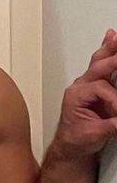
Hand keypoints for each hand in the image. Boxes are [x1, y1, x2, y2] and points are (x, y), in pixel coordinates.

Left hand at [54, 28, 116, 158]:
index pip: (100, 88)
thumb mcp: (94, 135)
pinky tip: (111, 39)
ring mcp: (87, 85)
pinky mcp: (96, 88)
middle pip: (97, 67)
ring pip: (99, 63)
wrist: (70, 146)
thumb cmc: (76, 140)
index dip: (114, 99)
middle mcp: (80, 87)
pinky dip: (109, 53)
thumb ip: (111, 126)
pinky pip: (103, 67)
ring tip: (115, 36)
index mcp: (75, 96)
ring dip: (109, 49)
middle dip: (111, 56)